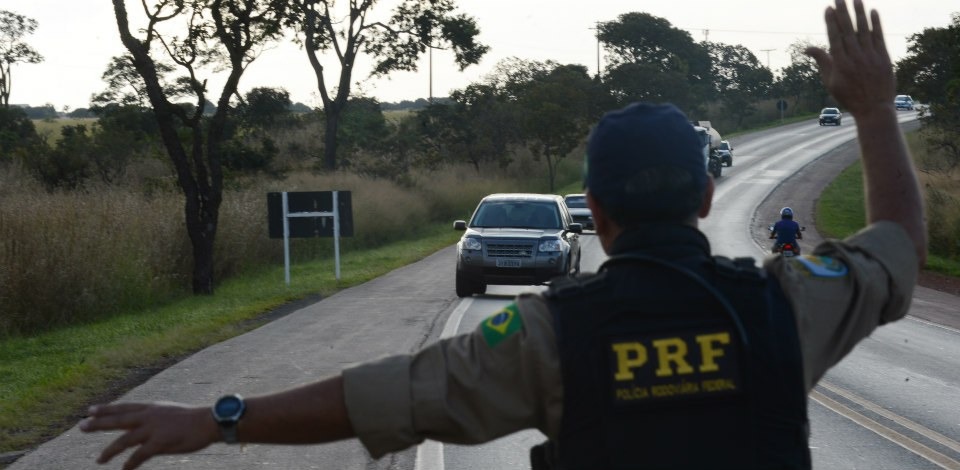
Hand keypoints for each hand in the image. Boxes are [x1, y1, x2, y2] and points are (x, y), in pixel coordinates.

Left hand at [80, 402, 218, 469]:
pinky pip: (139, 456)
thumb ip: (156, 417)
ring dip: (109, 451)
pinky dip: (130, 464)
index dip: (106, 409)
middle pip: (118, 420)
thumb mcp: (171, 412)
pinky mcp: (159, 443)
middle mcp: (149, 416)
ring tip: (99, 460)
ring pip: (124, 440)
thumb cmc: (194, 418)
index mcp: (152, 408)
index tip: (90, 410)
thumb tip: (146, 422)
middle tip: (81, 426)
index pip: (124, 407)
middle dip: (98, 423)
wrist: (209, 422)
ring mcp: (153, 430)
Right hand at [804, 0, 895, 115]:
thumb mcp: (830, 82)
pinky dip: (876, 24)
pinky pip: (879, 37)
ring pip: (864, 30)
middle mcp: (855, 58)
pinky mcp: (884, 57)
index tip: (828, 8)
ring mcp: (870, 56)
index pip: (834, 37)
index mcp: (840, 64)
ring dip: (859, 13)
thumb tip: (807, 49)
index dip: (831, 22)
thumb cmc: (849, 97)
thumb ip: (822, 61)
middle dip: (843, 13)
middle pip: (848, 30)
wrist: (874, 108)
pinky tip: (873, 12)